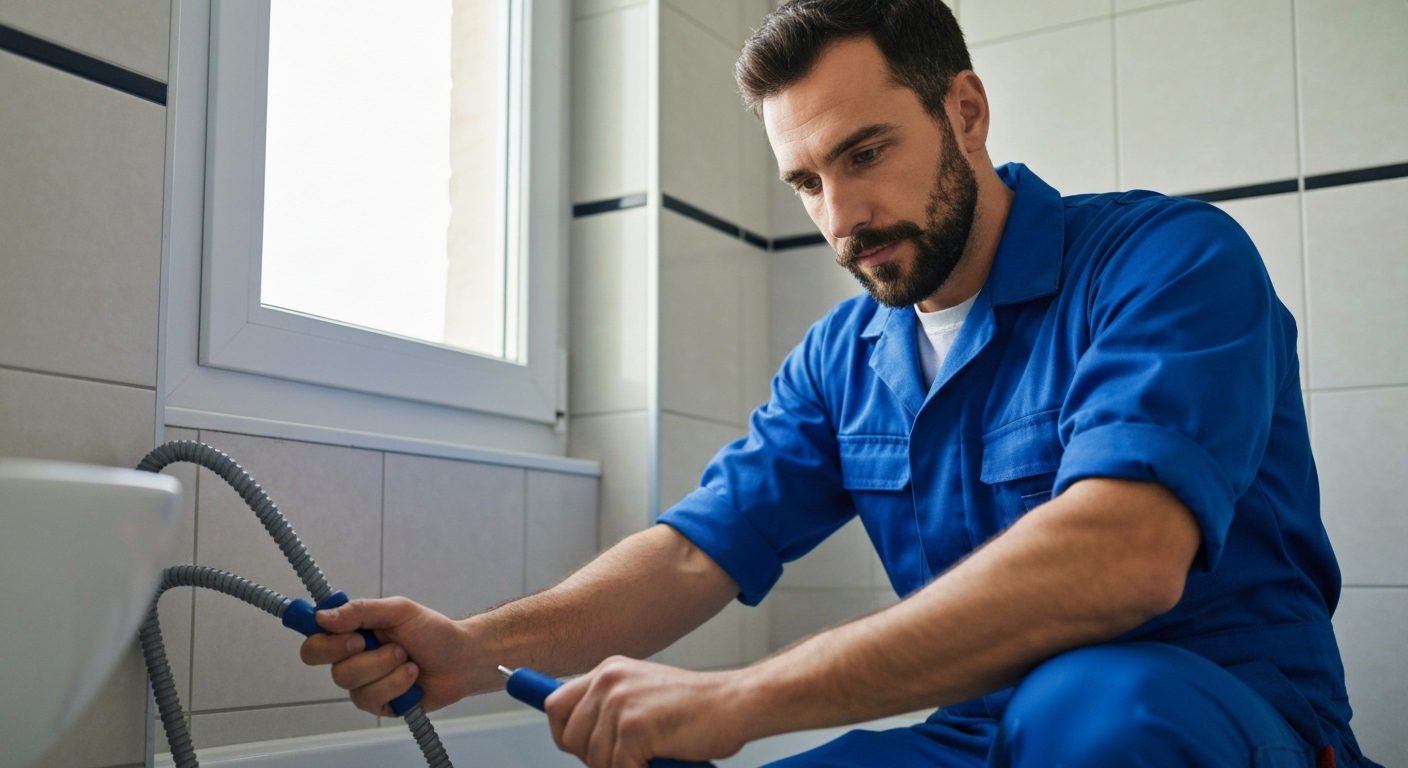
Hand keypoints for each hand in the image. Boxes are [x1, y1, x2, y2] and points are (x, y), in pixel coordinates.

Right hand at [299, 596, 471, 715]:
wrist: (462, 658)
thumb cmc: (432, 631)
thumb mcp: (399, 611)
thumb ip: (361, 611)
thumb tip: (322, 616)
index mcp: (353, 633)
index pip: (315, 643)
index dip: (326, 643)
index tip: (355, 637)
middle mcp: (353, 660)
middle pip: (332, 668)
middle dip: (367, 658)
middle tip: (390, 646)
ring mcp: (365, 684)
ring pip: (353, 684)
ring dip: (387, 668)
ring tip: (409, 660)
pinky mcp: (379, 704)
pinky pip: (373, 699)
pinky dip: (397, 685)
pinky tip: (413, 677)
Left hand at [547, 656, 748, 767]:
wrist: (734, 704)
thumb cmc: (695, 708)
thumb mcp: (642, 694)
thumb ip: (610, 707)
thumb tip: (576, 737)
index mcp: (608, 670)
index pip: (556, 705)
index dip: (563, 733)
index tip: (577, 747)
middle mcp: (608, 681)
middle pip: (569, 737)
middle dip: (594, 758)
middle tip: (628, 757)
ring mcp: (620, 703)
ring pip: (593, 759)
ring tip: (649, 755)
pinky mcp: (634, 727)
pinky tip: (659, 758)